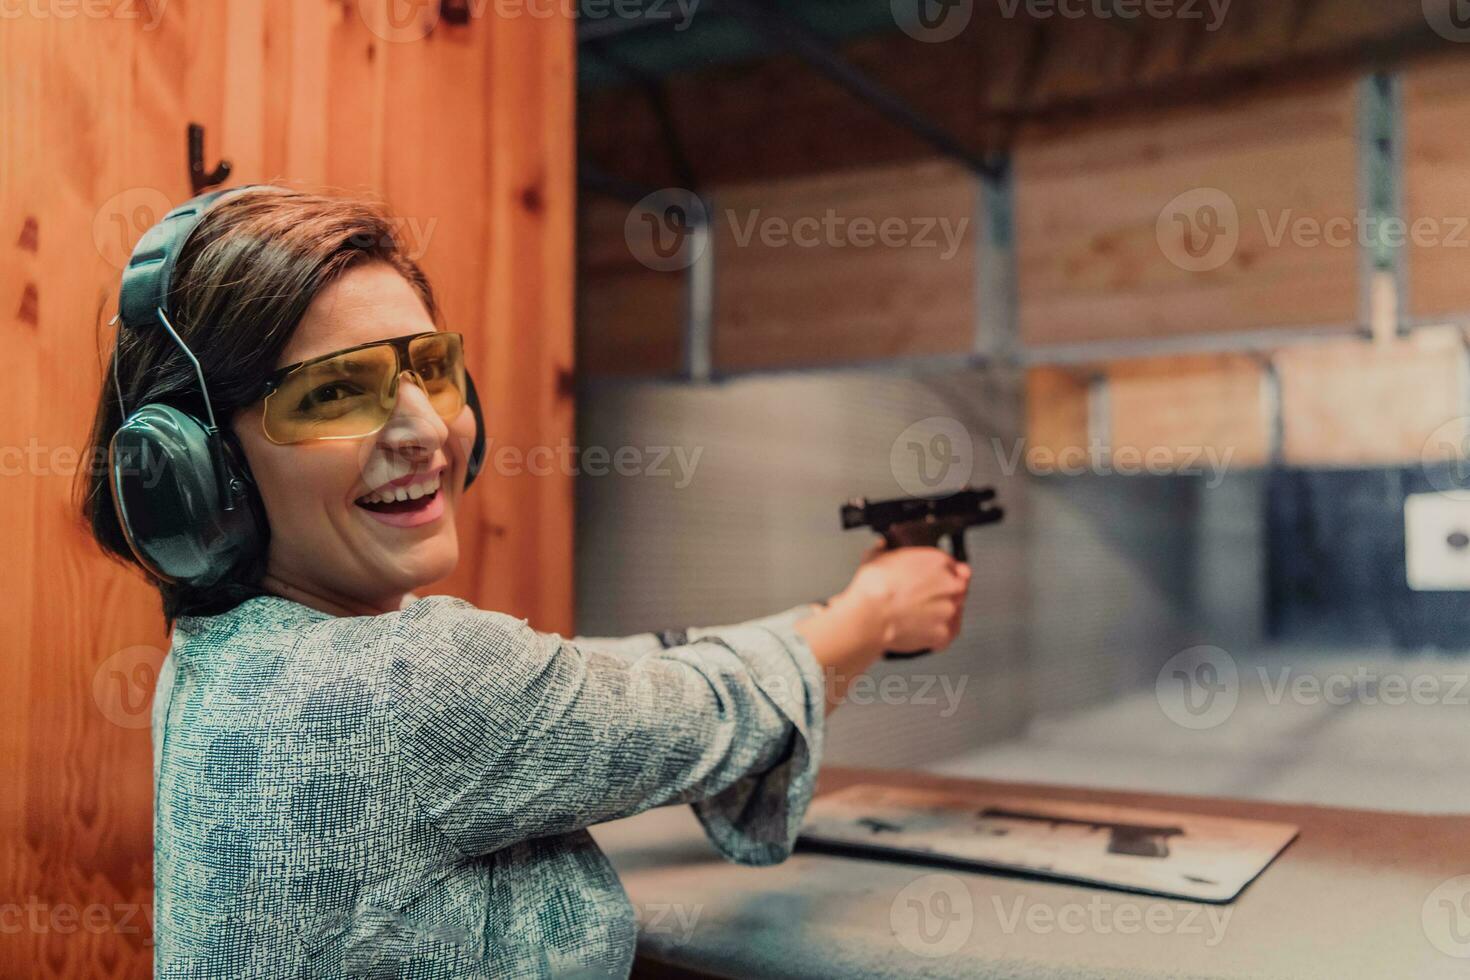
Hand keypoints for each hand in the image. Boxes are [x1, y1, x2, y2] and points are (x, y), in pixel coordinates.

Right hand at [835, 542, 970, 653]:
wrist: (869, 617)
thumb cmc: (873, 588)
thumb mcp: (875, 556)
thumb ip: (885, 551)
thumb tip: (882, 548)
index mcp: (938, 561)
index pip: (952, 564)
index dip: (941, 572)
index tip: (932, 578)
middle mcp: (950, 584)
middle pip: (958, 587)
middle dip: (944, 592)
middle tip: (924, 597)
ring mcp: (949, 610)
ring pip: (954, 610)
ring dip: (941, 612)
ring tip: (920, 615)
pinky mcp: (944, 633)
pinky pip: (947, 633)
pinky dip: (937, 633)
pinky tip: (922, 629)